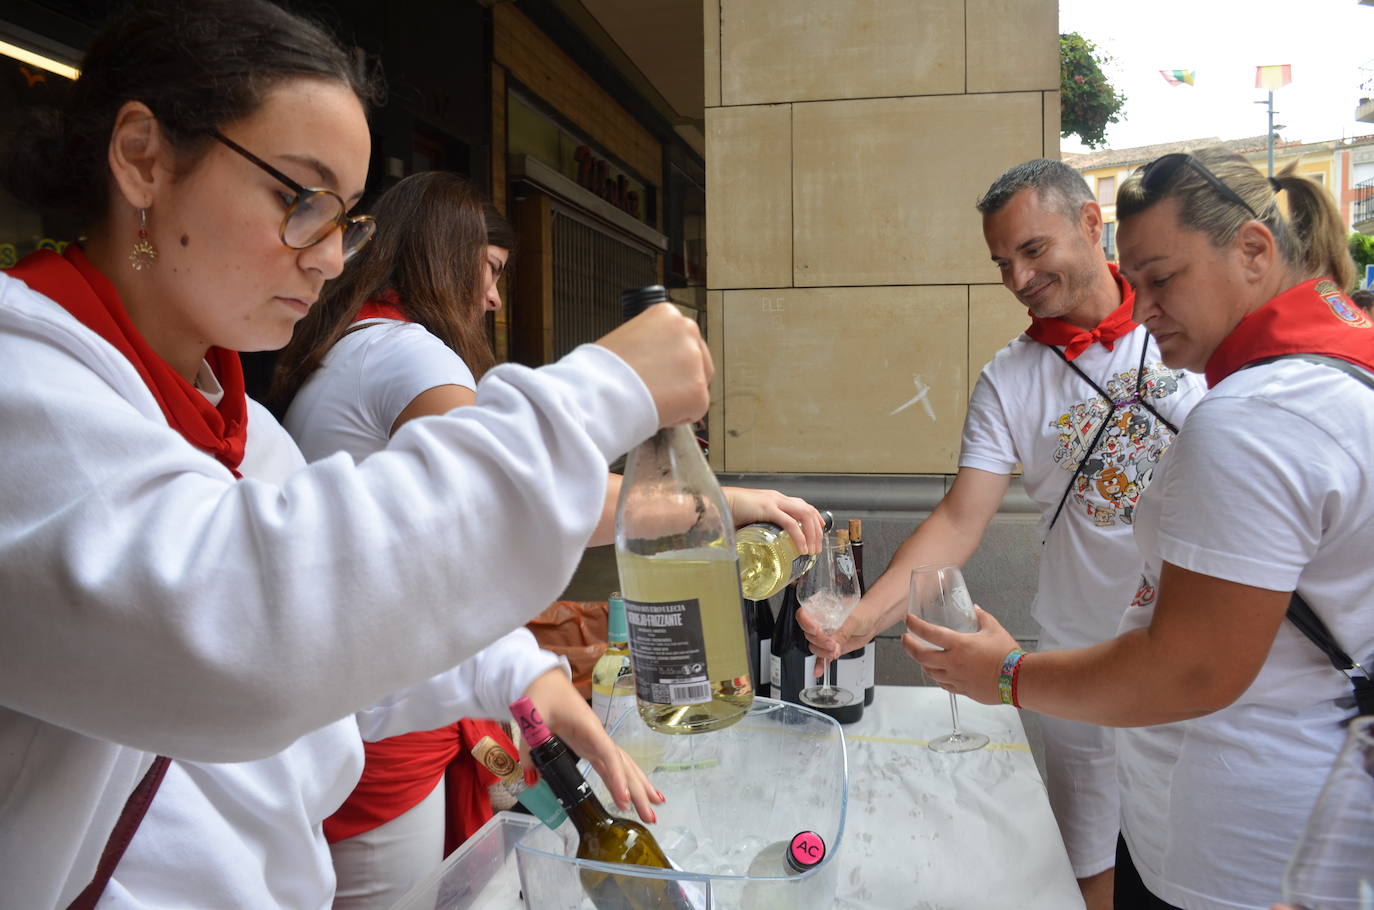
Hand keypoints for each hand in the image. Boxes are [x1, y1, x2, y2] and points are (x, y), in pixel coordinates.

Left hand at [521, 669, 664, 822]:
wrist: (543, 679)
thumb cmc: (541, 695)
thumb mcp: (532, 720)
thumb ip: (530, 751)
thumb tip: (532, 780)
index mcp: (588, 728)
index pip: (608, 755)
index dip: (617, 778)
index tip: (624, 801)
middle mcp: (598, 736)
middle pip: (623, 764)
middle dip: (638, 790)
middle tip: (650, 817)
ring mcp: (597, 741)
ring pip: (623, 765)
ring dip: (639, 786)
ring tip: (653, 810)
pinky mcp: (592, 746)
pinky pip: (613, 764)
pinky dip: (625, 779)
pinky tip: (633, 794)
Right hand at [595, 303, 711, 428]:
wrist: (599, 392)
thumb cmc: (602, 369)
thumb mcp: (627, 338)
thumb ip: (651, 344)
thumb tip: (659, 360)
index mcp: (667, 314)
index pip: (682, 339)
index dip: (668, 361)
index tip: (657, 370)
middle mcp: (687, 331)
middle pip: (697, 360)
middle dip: (681, 377)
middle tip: (657, 388)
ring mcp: (696, 362)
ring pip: (697, 385)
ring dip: (680, 395)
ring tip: (652, 398)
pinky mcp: (699, 392)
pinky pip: (695, 409)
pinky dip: (678, 415)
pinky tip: (657, 409)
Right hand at [723, 487, 822, 554]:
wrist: (715, 502)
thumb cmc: (727, 512)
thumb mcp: (748, 521)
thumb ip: (755, 531)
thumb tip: (754, 549)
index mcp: (774, 499)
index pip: (802, 504)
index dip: (814, 516)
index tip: (820, 529)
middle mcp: (777, 498)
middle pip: (807, 510)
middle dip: (816, 530)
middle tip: (817, 547)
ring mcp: (773, 502)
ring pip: (804, 515)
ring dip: (811, 534)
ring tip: (812, 550)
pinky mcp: (768, 509)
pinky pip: (790, 523)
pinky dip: (799, 536)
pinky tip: (802, 547)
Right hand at [798, 595, 883, 671]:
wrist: (872, 622)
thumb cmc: (863, 613)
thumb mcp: (853, 619)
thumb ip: (842, 631)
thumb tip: (833, 642)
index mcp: (821, 611)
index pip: (804, 615)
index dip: (806, 623)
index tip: (815, 630)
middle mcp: (820, 624)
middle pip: (809, 635)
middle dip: (820, 642)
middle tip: (833, 644)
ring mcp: (825, 637)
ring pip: (815, 647)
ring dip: (823, 653)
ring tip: (835, 652)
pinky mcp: (830, 647)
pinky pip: (821, 657)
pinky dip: (820, 664)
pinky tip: (819, 670)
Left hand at [902, 606, 1017, 704]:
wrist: (1019, 679)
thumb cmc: (1007, 653)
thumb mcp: (994, 629)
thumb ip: (982, 617)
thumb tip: (975, 609)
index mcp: (959, 645)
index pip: (929, 632)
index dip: (915, 625)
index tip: (908, 620)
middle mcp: (953, 662)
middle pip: (921, 655)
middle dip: (909, 646)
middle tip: (906, 638)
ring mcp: (956, 678)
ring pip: (929, 671)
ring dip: (922, 662)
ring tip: (920, 654)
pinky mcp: (962, 690)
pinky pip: (943, 684)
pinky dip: (936, 676)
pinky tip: (937, 672)